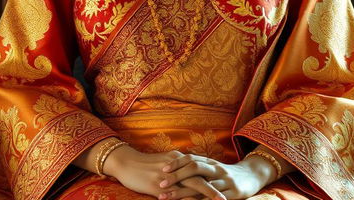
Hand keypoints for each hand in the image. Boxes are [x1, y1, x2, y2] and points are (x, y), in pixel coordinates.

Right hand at [104, 146, 224, 199]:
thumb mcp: (162, 163)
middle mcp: (175, 166)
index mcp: (177, 158)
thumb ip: (176, 168)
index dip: (213, 178)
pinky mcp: (158, 187)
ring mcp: (167, 177)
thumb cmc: (142, 164)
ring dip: (206, 196)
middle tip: (229, 197)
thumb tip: (187, 175)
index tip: (225, 186)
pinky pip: (177, 196)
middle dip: (215, 188)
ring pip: (192, 187)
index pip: (199, 168)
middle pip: (200, 176)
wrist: (124, 162)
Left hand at [157, 153, 276, 199]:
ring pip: (202, 186)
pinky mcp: (232, 192)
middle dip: (176, 176)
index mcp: (210, 161)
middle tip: (161, 185)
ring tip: (168, 199)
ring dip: (183, 193)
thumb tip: (177, 169)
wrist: (253, 175)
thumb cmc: (228, 174)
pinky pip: (213, 198)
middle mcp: (215, 168)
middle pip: (194, 168)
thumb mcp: (214, 168)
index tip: (162, 170)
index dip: (176, 163)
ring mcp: (224, 180)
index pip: (190, 158)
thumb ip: (199, 168)